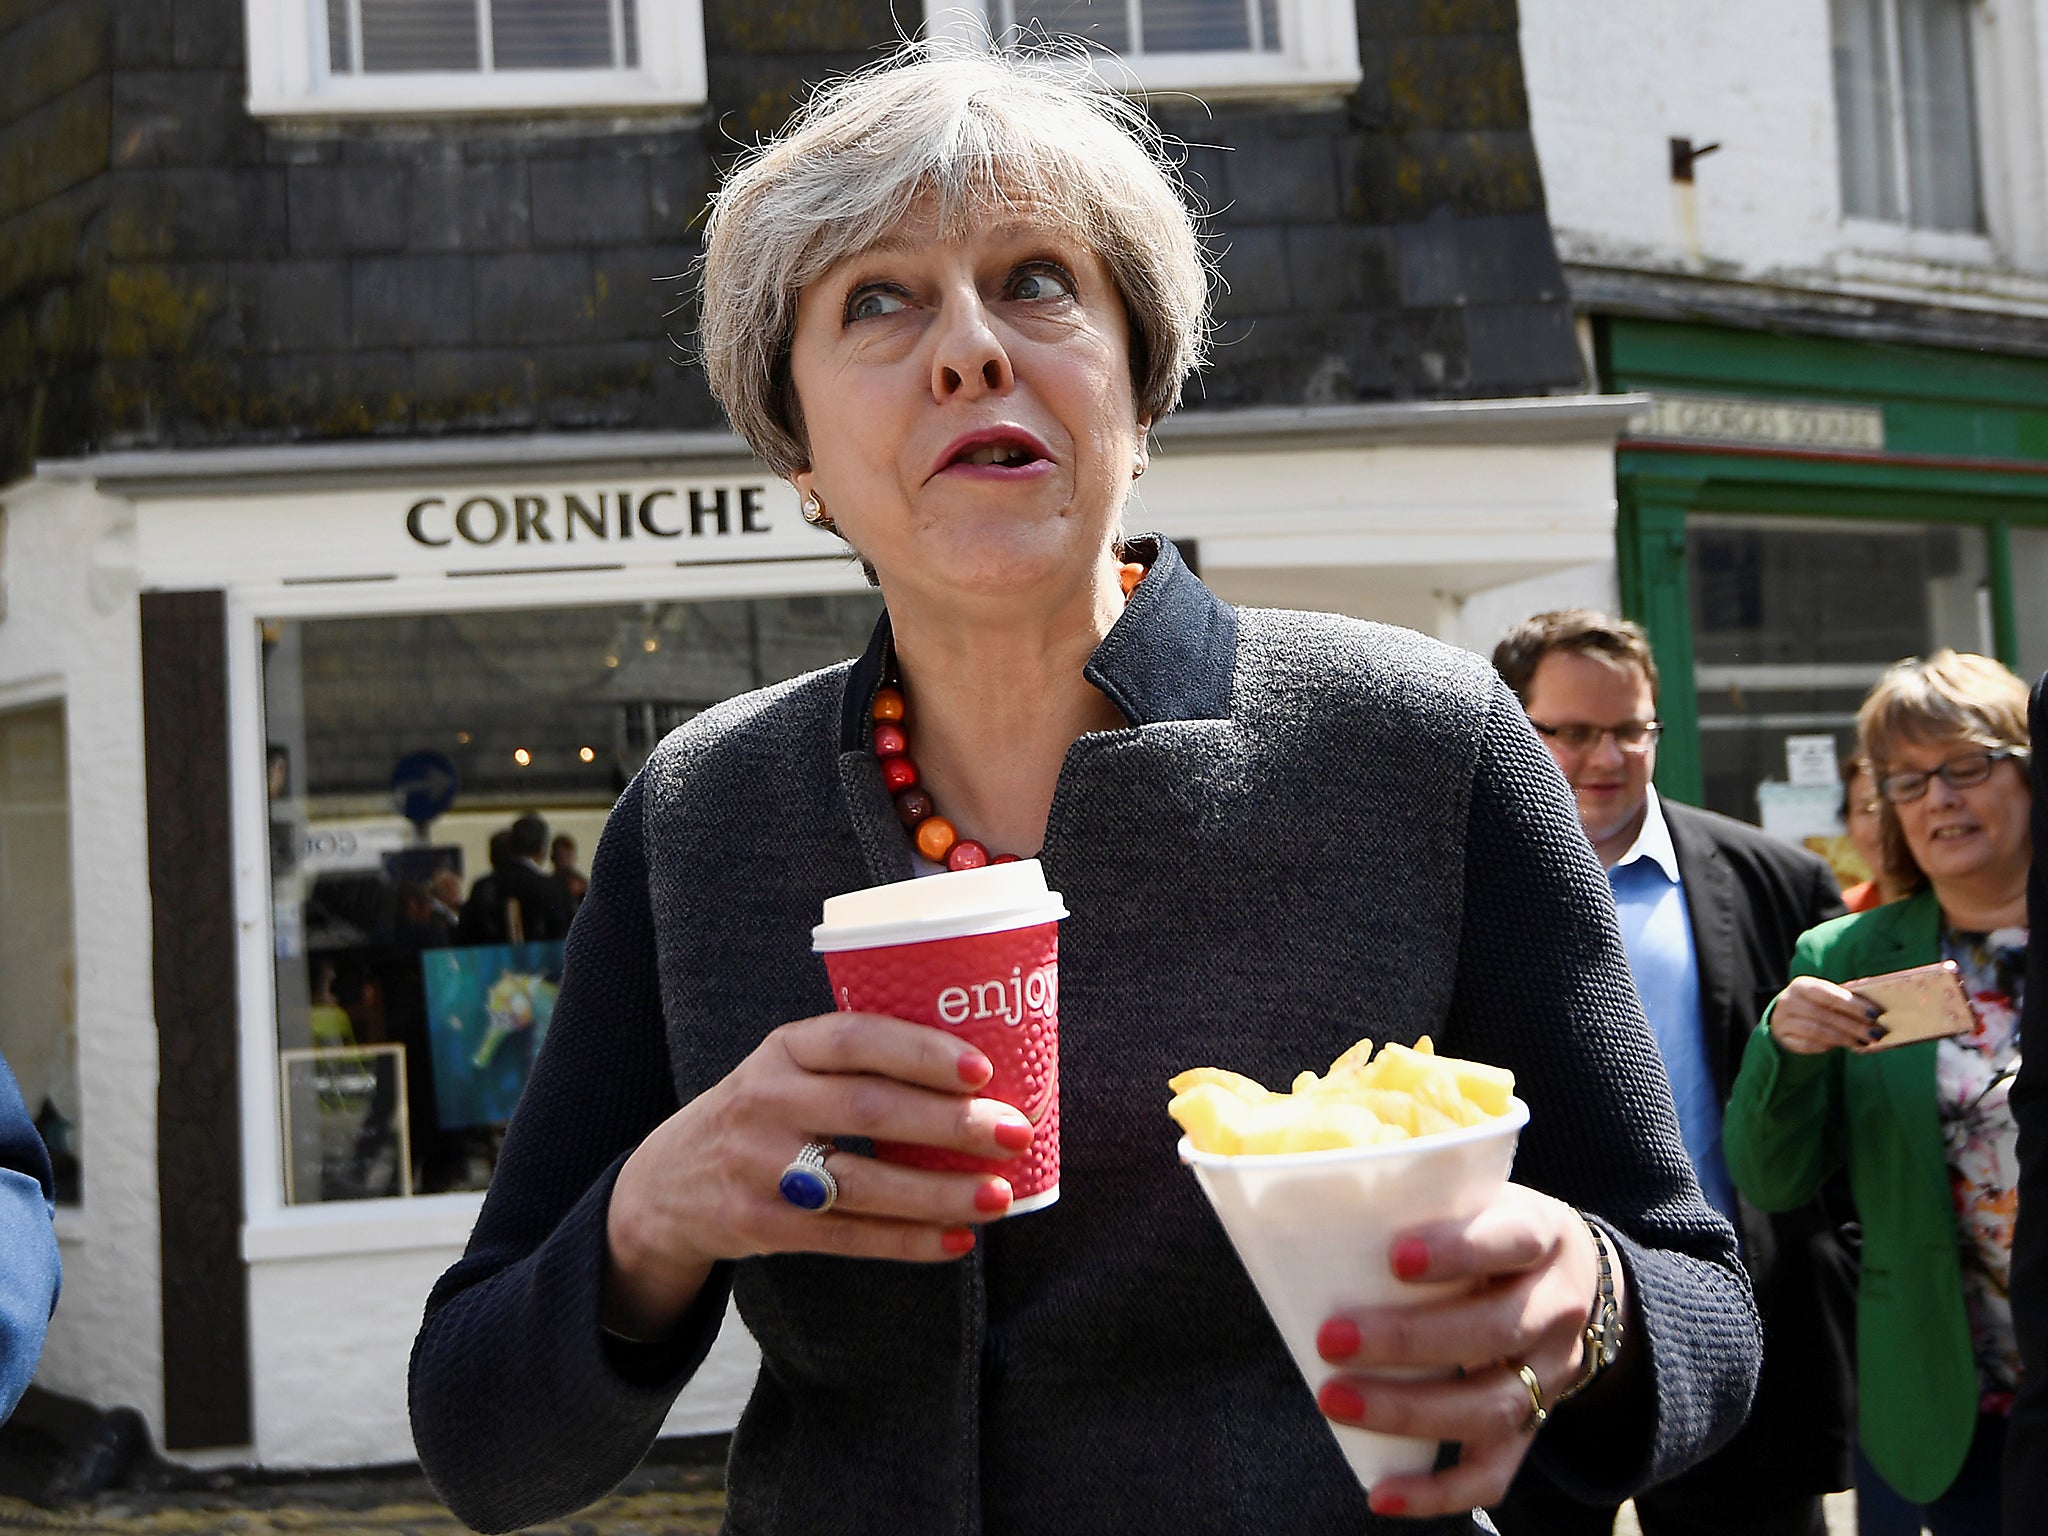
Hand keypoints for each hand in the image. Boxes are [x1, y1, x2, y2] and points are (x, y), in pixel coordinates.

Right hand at [602, 1012, 1032, 1337]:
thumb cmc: (761, 1113)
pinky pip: (849, 1237)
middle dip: (951, 1124)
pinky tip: (958, 1240)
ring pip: (864, 1183)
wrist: (667, 1185)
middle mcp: (766, 1101)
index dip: (920, 1051)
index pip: (854, 1038)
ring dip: (940, 1192)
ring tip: (999, 1195)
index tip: (982, 1069)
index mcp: (780, 1049)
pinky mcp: (763, 1225)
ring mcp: (760, 1167)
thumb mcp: (785, 1068)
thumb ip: (853, 1065)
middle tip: (1015, 1132)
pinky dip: (909, 1241)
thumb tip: (978, 1077)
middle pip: (869, 1110)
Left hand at [1311, 1184, 1615, 1520]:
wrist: (1577, 1278)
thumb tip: (1311, 1206)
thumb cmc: (1494, 1229)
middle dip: (1408, 1341)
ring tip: (1334, 1399)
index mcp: (1542, 1235)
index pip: (1511, 1240)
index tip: (1395, 1257)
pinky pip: (1494, 1474)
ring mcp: (1551, 1373)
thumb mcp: (1479, 1196)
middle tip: (1331, 1338)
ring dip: (1408, 1411)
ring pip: (1491, 1406)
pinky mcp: (1535, 1424)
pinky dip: (1438, 1492)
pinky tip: (1381, 1494)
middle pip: (1495, 1331)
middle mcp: (1557, 1306)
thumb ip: (1422, 1200)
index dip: (1458, 1251)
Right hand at [1767, 975, 1884, 1055]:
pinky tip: (1843, 1046)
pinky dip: (1827, 1047)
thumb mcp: (1825, 996)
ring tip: (1863, 1042)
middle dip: (1854, 1025)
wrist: (1786, 1018)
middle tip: (1875, 1033)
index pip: (1829, 995)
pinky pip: (1808, 1045)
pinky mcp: (1783, 1039)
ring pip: (1817, 1031)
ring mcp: (1782, 1021)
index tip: (1875, 1014)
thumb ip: (1845, 998)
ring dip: (1844, 1038)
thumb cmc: (1815, 1005)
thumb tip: (1875, 1009)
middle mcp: (1788, 1001)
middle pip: (1824, 1015)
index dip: (1853, 1005)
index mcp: (1801, 985)